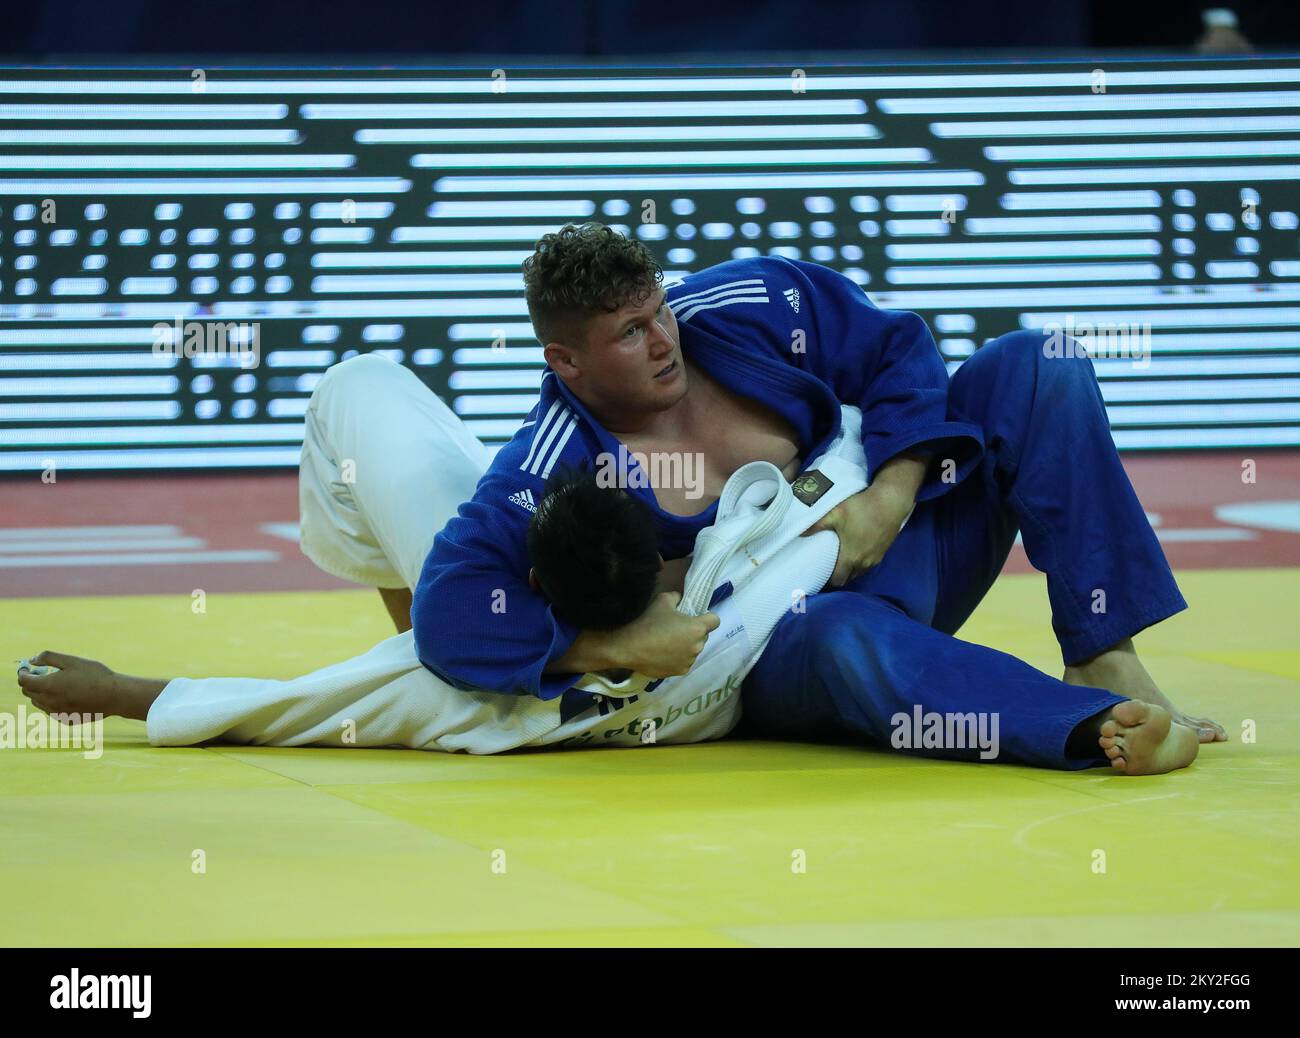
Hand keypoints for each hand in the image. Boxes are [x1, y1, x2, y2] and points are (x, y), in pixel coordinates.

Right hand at [603, 591, 719, 677]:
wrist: (631, 647)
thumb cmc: (649, 622)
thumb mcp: (662, 600)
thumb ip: (676, 597)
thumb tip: (680, 599)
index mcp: (697, 628)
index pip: (715, 621)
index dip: (707, 617)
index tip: (696, 616)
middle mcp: (698, 646)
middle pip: (703, 636)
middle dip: (694, 632)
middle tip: (677, 629)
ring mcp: (690, 660)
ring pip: (694, 650)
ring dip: (686, 646)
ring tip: (668, 644)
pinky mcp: (681, 671)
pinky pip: (685, 662)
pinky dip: (678, 658)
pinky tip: (664, 655)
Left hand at [803, 485, 910, 587]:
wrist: (891, 501)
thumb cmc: (862, 508)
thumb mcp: (836, 513)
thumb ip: (816, 524)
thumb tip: (798, 531)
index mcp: (851, 558)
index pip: (838, 580)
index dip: (827, 581)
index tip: (818, 575)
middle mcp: (864, 563)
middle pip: (849, 578)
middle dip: (838, 576)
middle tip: (827, 567)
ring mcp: (876, 558)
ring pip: (860, 571)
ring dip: (850, 569)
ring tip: (840, 560)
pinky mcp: (884, 551)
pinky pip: (869, 563)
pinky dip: (861, 562)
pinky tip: (855, 550)